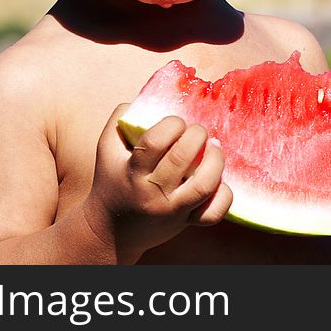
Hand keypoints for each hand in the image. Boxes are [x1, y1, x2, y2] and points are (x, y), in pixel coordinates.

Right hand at [83, 104, 231, 262]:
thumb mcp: (106, 149)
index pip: (155, 143)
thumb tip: (142, 99)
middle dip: (196, 135)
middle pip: (182, 159)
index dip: (171, 125)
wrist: (111, 232)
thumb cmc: (112, 181)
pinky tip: (219, 180)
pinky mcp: (186, 222)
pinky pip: (213, 212)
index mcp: (132, 171)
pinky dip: (223, 195)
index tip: (176, 122)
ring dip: (215, 160)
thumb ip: (119, 119)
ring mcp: (171, 210)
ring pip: (203, 186)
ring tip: (214, 148)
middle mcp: (153, 192)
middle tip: (198, 131)